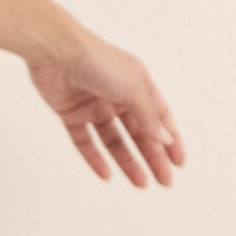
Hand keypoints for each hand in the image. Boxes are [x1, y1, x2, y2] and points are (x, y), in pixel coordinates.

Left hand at [26, 29, 185, 185]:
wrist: (56, 52)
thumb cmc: (99, 62)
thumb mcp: (133, 88)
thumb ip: (149, 116)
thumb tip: (166, 139)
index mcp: (136, 83)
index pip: (159, 116)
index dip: (170, 139)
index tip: (179, 164)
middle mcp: (116, 95)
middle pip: (138, 132)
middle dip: (153, 157)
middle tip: (164, 181)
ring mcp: (93, 105)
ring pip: (114, 140)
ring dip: (128, 161)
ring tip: (141, 183)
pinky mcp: (70, 113)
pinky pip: (85, 141)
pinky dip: (95, 158)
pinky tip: (107, 175)